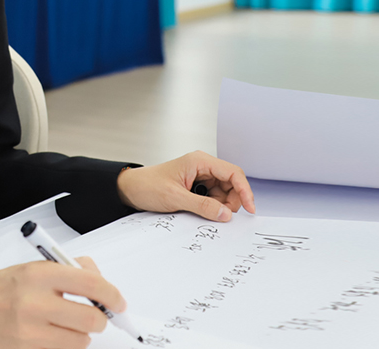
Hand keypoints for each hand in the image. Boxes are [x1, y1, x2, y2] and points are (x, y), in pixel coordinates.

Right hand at [0, 258, 124, 348]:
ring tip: (66, 323)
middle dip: (99, 318)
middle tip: (96, 314)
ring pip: (82, 339)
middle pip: (92, 318)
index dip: (112, 295)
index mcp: (38, 274)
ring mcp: (31, 329)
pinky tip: (53, 334)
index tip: (118, 301)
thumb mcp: (32, 267)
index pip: (91, 284)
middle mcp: (35, 301)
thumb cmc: (0, 288)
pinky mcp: (28, 348)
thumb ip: (67, 269)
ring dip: (81, 333)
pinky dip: (66, 344)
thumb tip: (100, 280)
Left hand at [116, 150, 256, 221]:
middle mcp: (202, 166)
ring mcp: (200, 176)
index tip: (250, 209)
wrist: (129, 189)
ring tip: (201, 211)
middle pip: (232, 184)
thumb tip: (227, 214)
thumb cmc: (147, 186)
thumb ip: (202, 206)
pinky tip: (199, 211)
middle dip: (231, 201)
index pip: (233, 173)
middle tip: (221, 216)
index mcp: (199, 161)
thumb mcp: (175, 198)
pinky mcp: (196, 187)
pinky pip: (214, 198)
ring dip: (220, 206)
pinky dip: (212, 207)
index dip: (245, 191)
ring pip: (224, 193)